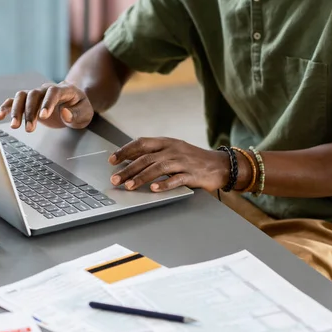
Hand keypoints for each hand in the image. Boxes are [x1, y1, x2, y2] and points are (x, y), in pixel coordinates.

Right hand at [0, 81, 93, 131]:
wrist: (74, 104)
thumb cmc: (80, 108)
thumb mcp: (85, 113)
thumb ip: (76, 114)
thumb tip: (65, 113)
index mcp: (64, 90)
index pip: (53, 92)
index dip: (47, 103)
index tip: (43, 116)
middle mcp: (47, 89)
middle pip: (34, 94)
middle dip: (30, 112)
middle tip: (29, 129)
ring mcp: (36, 94)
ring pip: (22, 96)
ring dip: (17, 111)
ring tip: (15, 126)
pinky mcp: (29, 102)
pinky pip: (14, 101)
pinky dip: (6, 107)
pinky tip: (0, 116)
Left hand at [108, 137, 234, 192]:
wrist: (220, 165)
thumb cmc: (193, 160)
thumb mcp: (173, 151)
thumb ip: (155, 154)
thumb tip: (131, 161)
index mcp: (166, 142)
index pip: (141, 143)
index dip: (125, 151)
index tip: (112, 160)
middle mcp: (173, 150)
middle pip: (146, 158)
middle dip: (128, 169)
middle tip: (115, 179)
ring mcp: (183, 162)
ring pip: (158, 168)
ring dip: (141, 177)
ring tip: (129, 186)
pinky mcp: (192, 175)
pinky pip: (176, 180)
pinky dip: (164, 185)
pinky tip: (154, 190)